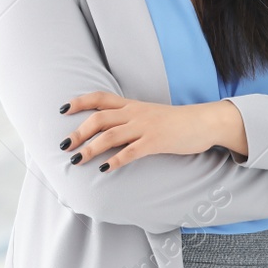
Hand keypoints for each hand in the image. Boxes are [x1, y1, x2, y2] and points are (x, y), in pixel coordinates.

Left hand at [59, 91, 230, 172]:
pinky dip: (115, 160)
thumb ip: (130, 119)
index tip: (63, 109)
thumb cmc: (176, 121)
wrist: (204, 121)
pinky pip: (131, 151)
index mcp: (133, 105)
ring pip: (111, 135)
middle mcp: (136, 113)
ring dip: (90, 148)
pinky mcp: (156, 142)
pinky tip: (104, 169)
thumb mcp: (150, 114)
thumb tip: (108, 130)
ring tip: (76, 159)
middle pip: (100, 118)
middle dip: (79, 132)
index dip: (80, 102)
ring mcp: (146, 127)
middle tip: (64, 145)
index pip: (101, 98)